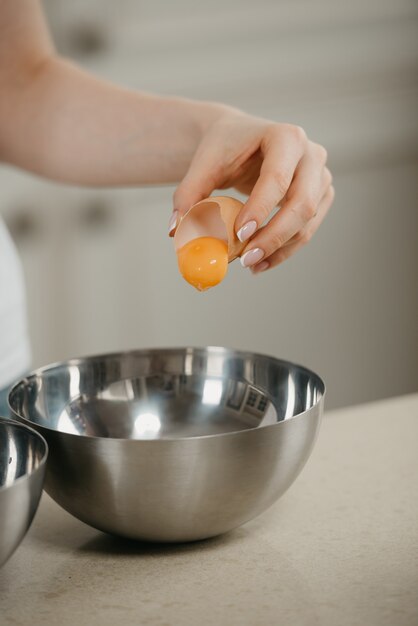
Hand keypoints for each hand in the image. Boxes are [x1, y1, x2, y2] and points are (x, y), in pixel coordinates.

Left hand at [171, 110, 333, 271]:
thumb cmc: (224, 148)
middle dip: (273, 236)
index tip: (239, 236)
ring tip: (249, 265)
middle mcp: (311, 154)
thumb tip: (177, 230)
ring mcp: (321, 176)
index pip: (277, 178)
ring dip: (280, 249)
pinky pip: (308, 229)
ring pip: (307, 222)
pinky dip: (285, 249)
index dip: (260, 210)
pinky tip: (261, 262)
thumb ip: (188, 194)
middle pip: (301, 204)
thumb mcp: (203, 164)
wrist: (242, 139)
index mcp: (286, 137)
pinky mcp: (322, 196)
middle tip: (245, 260)